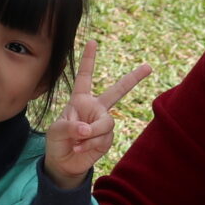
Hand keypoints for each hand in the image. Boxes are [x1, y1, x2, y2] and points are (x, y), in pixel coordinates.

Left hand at [43, 41, 148, 187]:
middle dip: (133, 79)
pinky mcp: (107, 138)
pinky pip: (103, 137)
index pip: (85, 76)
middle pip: (117, 91)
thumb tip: (88, 129)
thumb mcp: (56, 131)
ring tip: (78, 141)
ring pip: (106, 122)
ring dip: (91, 133)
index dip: (88, 59)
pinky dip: (90, 144)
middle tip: (148, 67)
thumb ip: (70, 127)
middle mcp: (95, 108)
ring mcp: (103, 122)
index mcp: (80, 100)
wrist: (64, 163)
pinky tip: (81, 148)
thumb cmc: (57, 142)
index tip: (92, 41)